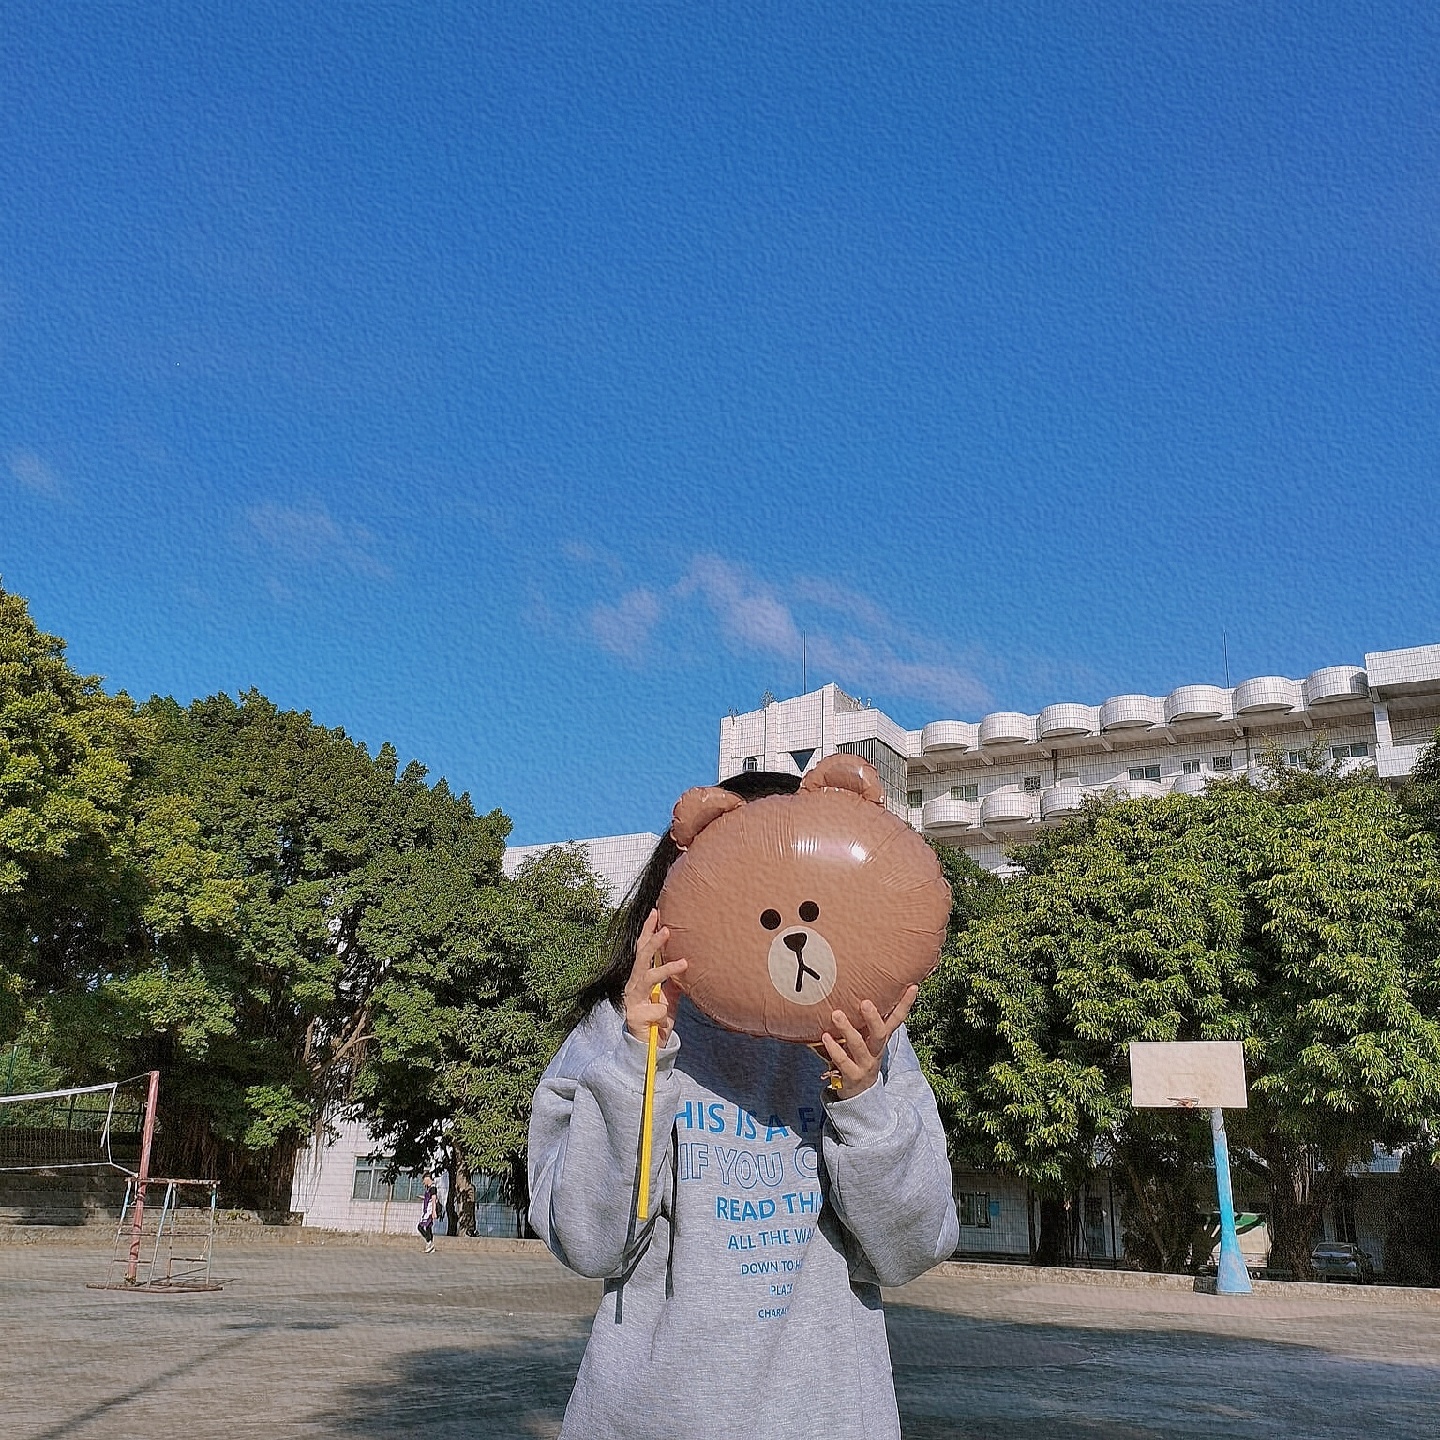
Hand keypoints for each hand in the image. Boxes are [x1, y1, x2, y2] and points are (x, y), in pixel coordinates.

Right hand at [623, 909, 687, 1044]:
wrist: (648, 1047)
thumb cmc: (659, 1017)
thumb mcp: (671, 996)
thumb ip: (674, 980)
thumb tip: (686, 961)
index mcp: (641, 977)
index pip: (643, 949)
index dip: (648, 931)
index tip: (656, 912)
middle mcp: (634, 985)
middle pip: (641, 959)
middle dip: (653, 943)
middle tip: (667, 929)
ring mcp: (632, 1000)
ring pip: (647, 979)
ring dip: (665, 970)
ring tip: (683, 963)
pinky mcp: (635, 1017)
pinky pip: (653, 1009)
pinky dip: (661, 1010)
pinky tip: (665, 1015)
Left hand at [818, 985, 918, 1099]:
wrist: (860, 1093)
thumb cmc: (860, 1055)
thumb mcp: (867, 1038)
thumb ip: (865, 1020)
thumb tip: (857, 988)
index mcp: (881, 1037)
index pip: (898, 1019)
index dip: (906, 1004)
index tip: (913, 986)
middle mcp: (876, 1050)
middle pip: (881, 1033)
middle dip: (874, 1018)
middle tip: (865, 1003)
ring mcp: (866, 1064)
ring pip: (859, 1046)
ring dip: (848, 1030)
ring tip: (836, 1014)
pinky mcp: (852, 1076)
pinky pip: (843, 1062)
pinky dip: (834, 1048)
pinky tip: (825, 1036)